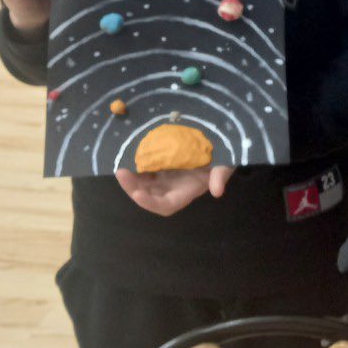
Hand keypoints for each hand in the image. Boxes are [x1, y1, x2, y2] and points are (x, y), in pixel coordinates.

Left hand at [114, 165, 234, 217]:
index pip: (167, 205)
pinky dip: (136, 166)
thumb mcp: (226, 164)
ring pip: (144, 184)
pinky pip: (145, 170)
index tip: (138, 193)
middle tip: (122, 173)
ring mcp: (166, 176)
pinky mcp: (162, 164)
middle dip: (133, 189)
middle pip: (150, 196)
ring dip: (131, 179)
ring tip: (122, 167)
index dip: (151, 203)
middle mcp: (174, 187)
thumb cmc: (223, 156)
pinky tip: (129, 156)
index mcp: (188, 190)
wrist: (219, 142)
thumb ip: (221, 176)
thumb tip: (217, 192)